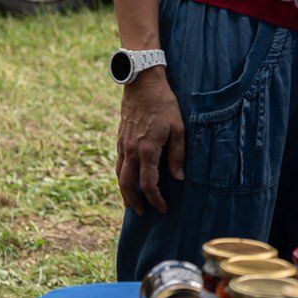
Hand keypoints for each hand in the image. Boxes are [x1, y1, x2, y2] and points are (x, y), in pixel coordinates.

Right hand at [116, 70, 184, 214]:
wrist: (142, 84)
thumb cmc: (164, 104)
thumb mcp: (178, 128)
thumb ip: (178, 154)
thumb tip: (178, 177)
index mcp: (147, 150)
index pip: (149, 184)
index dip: (155, 199)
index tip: (163, 208)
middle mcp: (131, 151)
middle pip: (127, 185)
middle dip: (134, 202)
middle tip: (142, 213)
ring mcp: (122, 145)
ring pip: (119, 175)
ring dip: (125, 192)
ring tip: (132, 202)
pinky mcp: (119, 139)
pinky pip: (118, 164)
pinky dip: (122, 177)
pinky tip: (128, 179)